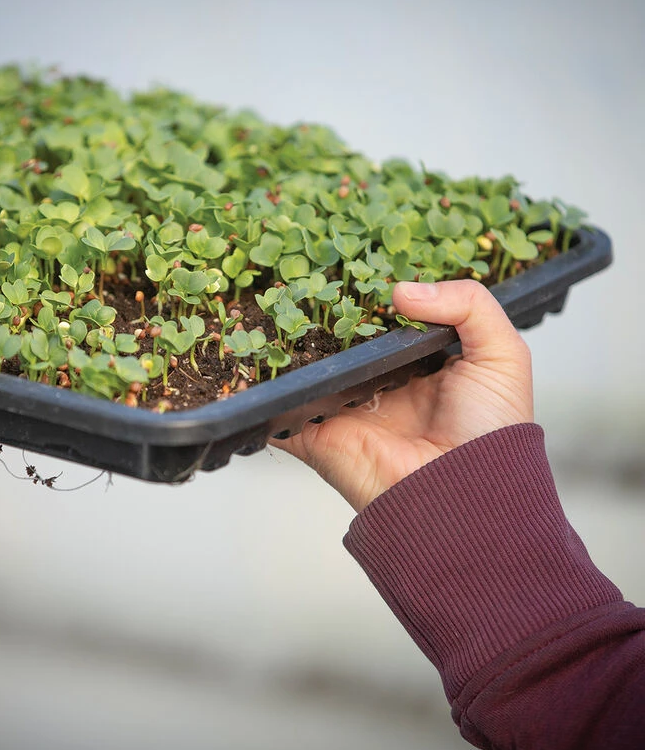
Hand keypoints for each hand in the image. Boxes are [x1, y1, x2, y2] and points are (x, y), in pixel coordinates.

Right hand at [273, 280, 533, 512]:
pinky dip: (258, 388)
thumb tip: (400, 290)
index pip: (385, 316)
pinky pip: (277, 406)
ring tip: (269, 297)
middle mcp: (375, 380)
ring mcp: (341, 404)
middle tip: (305, 271)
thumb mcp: (502, 356)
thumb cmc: (489, 430)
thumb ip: (468, 304)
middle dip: (322, 307)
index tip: (352, 254)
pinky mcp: (314, 430)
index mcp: (415, 361)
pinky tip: (246, 358)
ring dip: (286, 340)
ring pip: (304, 364)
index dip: (373, 289)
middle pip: (339, 335)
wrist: (459, 496)